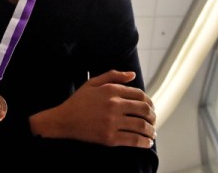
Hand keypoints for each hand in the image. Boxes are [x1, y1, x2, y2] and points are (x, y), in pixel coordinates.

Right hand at [29, 70, 155, 147]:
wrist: (63, 120)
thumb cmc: (78, 101)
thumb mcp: (92, 82)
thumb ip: (113, 76)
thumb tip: (133, 74)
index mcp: (110, 90)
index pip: (139, 94)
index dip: (149, 101)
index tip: (150, 107)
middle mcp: (113, 105)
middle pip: (143, 109)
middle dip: (153, 116)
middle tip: (154, 120)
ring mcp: (112, 122)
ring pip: (141, 125)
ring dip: (151, 130)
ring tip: (152, 132)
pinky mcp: (110, 138)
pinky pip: (133, 140)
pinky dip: (144, 142)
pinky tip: (147, 142)